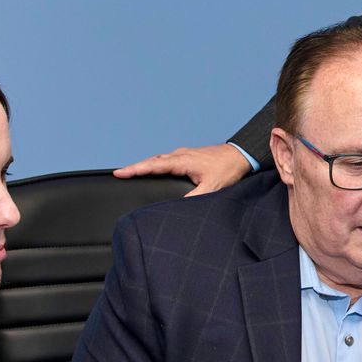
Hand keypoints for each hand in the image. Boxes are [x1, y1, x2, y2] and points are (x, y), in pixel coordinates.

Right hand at [113, 142, 251, 193]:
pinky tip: (158, 169)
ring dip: (146, 164)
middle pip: (153, 160)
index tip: (120, 173)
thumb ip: (195, 197)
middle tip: (120, 173)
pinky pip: (168, 159)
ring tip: (133, 171)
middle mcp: (181, 155)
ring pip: (160, 158)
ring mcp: (186, 154)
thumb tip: (179, 207)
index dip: (135, 169)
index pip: (153, 165)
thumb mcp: (212, 187)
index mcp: (183, 161)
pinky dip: (158, 163)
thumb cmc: (228, 169)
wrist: (242, 155)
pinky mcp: (191, 156)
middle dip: (136, 167)